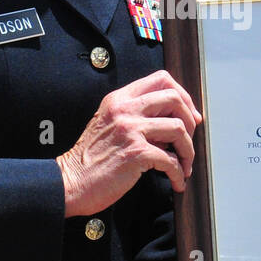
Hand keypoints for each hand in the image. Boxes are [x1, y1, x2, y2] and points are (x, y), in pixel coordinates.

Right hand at [58, 70, 201, 216]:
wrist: (70, 182)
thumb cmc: (90, 159)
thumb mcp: (109, 124)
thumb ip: (135, 116)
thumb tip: (172, 121)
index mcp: (119, 99)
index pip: (161, 79)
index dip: (183, 95)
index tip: (189, 115)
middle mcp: (125, 110)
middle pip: (174, 98)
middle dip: (190, 121)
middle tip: (188, 141)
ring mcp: (130, 130)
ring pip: (178, 128)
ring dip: (188, 151)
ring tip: (184, 166)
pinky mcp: (135, 153)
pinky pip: (171, 160)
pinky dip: (179, 173)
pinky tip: (176, 181)